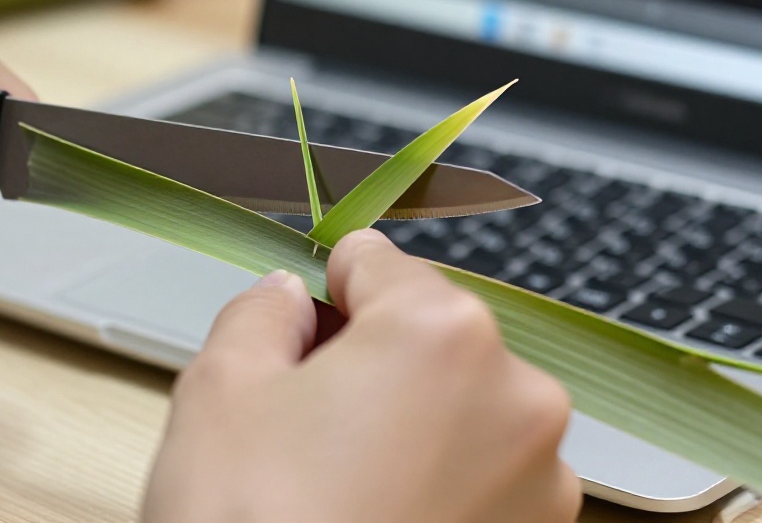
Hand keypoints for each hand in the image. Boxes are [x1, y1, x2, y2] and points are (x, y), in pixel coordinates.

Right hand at [143, 229, 581, 522]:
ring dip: (408, 426)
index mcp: (442, 333)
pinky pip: (483, 478)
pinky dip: (437, 485)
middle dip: (368, 363)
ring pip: (459, 411)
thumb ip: (260, 313)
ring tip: (335, 486)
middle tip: (299, 422)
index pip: (378, 264)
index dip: (326, 290)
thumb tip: (287, 297)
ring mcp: (541, 478)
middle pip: (428, 337)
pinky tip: (374, 518)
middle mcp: (517, 395)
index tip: (303, 315)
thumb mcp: (220, 391)